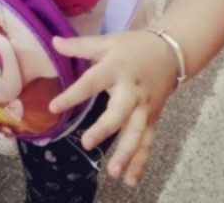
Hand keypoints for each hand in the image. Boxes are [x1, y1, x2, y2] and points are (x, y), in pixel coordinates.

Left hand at [49, 30, 177, 186]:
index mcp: (116, 68)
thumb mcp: (107, 42)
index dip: (73, 95)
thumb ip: (79, 45)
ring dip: (126, 153)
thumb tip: (53, 41)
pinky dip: (140, 162)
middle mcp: (131, 90)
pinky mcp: (152, 118)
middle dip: (105, 128)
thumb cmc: (133, 47)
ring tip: (113, 172)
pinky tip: (129, 181)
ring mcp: (144, 106)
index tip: (54, 107)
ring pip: (136, 132)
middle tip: (87, 143)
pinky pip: (147, 142)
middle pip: (119, 111)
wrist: (170, 52)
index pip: (91, 82)